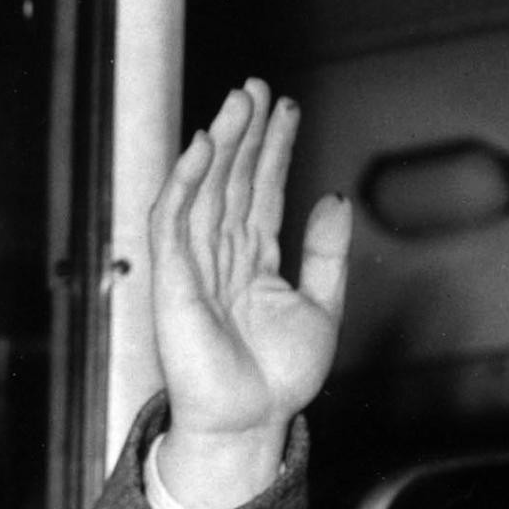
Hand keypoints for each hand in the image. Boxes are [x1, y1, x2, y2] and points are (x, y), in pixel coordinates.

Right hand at [151, 80, 352, 508]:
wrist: (250, 423)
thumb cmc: (279, 379)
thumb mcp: (321, 310)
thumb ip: (327, 254)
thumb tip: (336, 196)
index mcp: (255, 262)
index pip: (263, 192)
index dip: (274, 150)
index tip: (288, 109)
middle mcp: (222, 256)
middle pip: (233, 180)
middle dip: (246, 132)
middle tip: (259, 85)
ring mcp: (195, 264)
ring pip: (206, 189)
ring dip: (222, 142)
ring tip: (240, 98)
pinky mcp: (172, 278)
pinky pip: (174, 219)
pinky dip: (187, 181)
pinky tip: (205, 146)